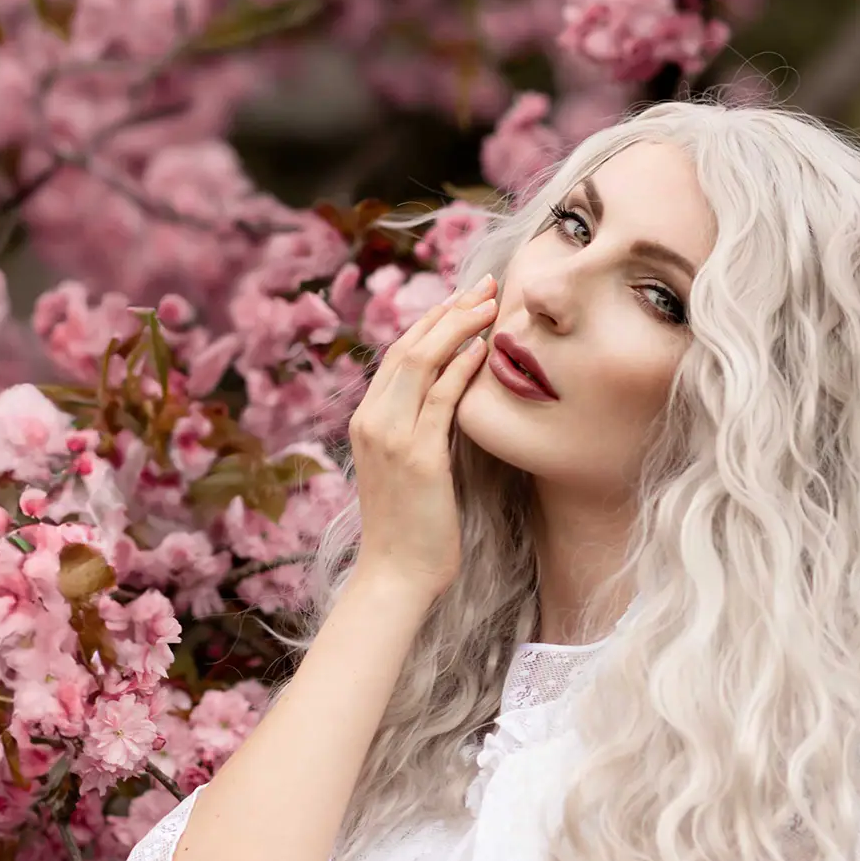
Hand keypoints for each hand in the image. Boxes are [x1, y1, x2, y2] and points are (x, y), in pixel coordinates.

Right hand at [347, 272, 497, 601]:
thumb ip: (420, 432)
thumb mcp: (408, 470)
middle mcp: (373, 420)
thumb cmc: (410, 530)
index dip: (433, 320)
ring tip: (492, 303)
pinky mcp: (418, 457)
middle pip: (408, 346)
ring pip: (421, 361)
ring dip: (460, 326)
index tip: (466, 297)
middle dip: (449, 309)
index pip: (398, 353)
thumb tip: (449, 406)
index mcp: (367, 420)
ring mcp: (392, 437)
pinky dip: (462, 367)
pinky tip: (485, 347)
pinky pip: (441, 399)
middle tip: (486, 284)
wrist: (395, 575)